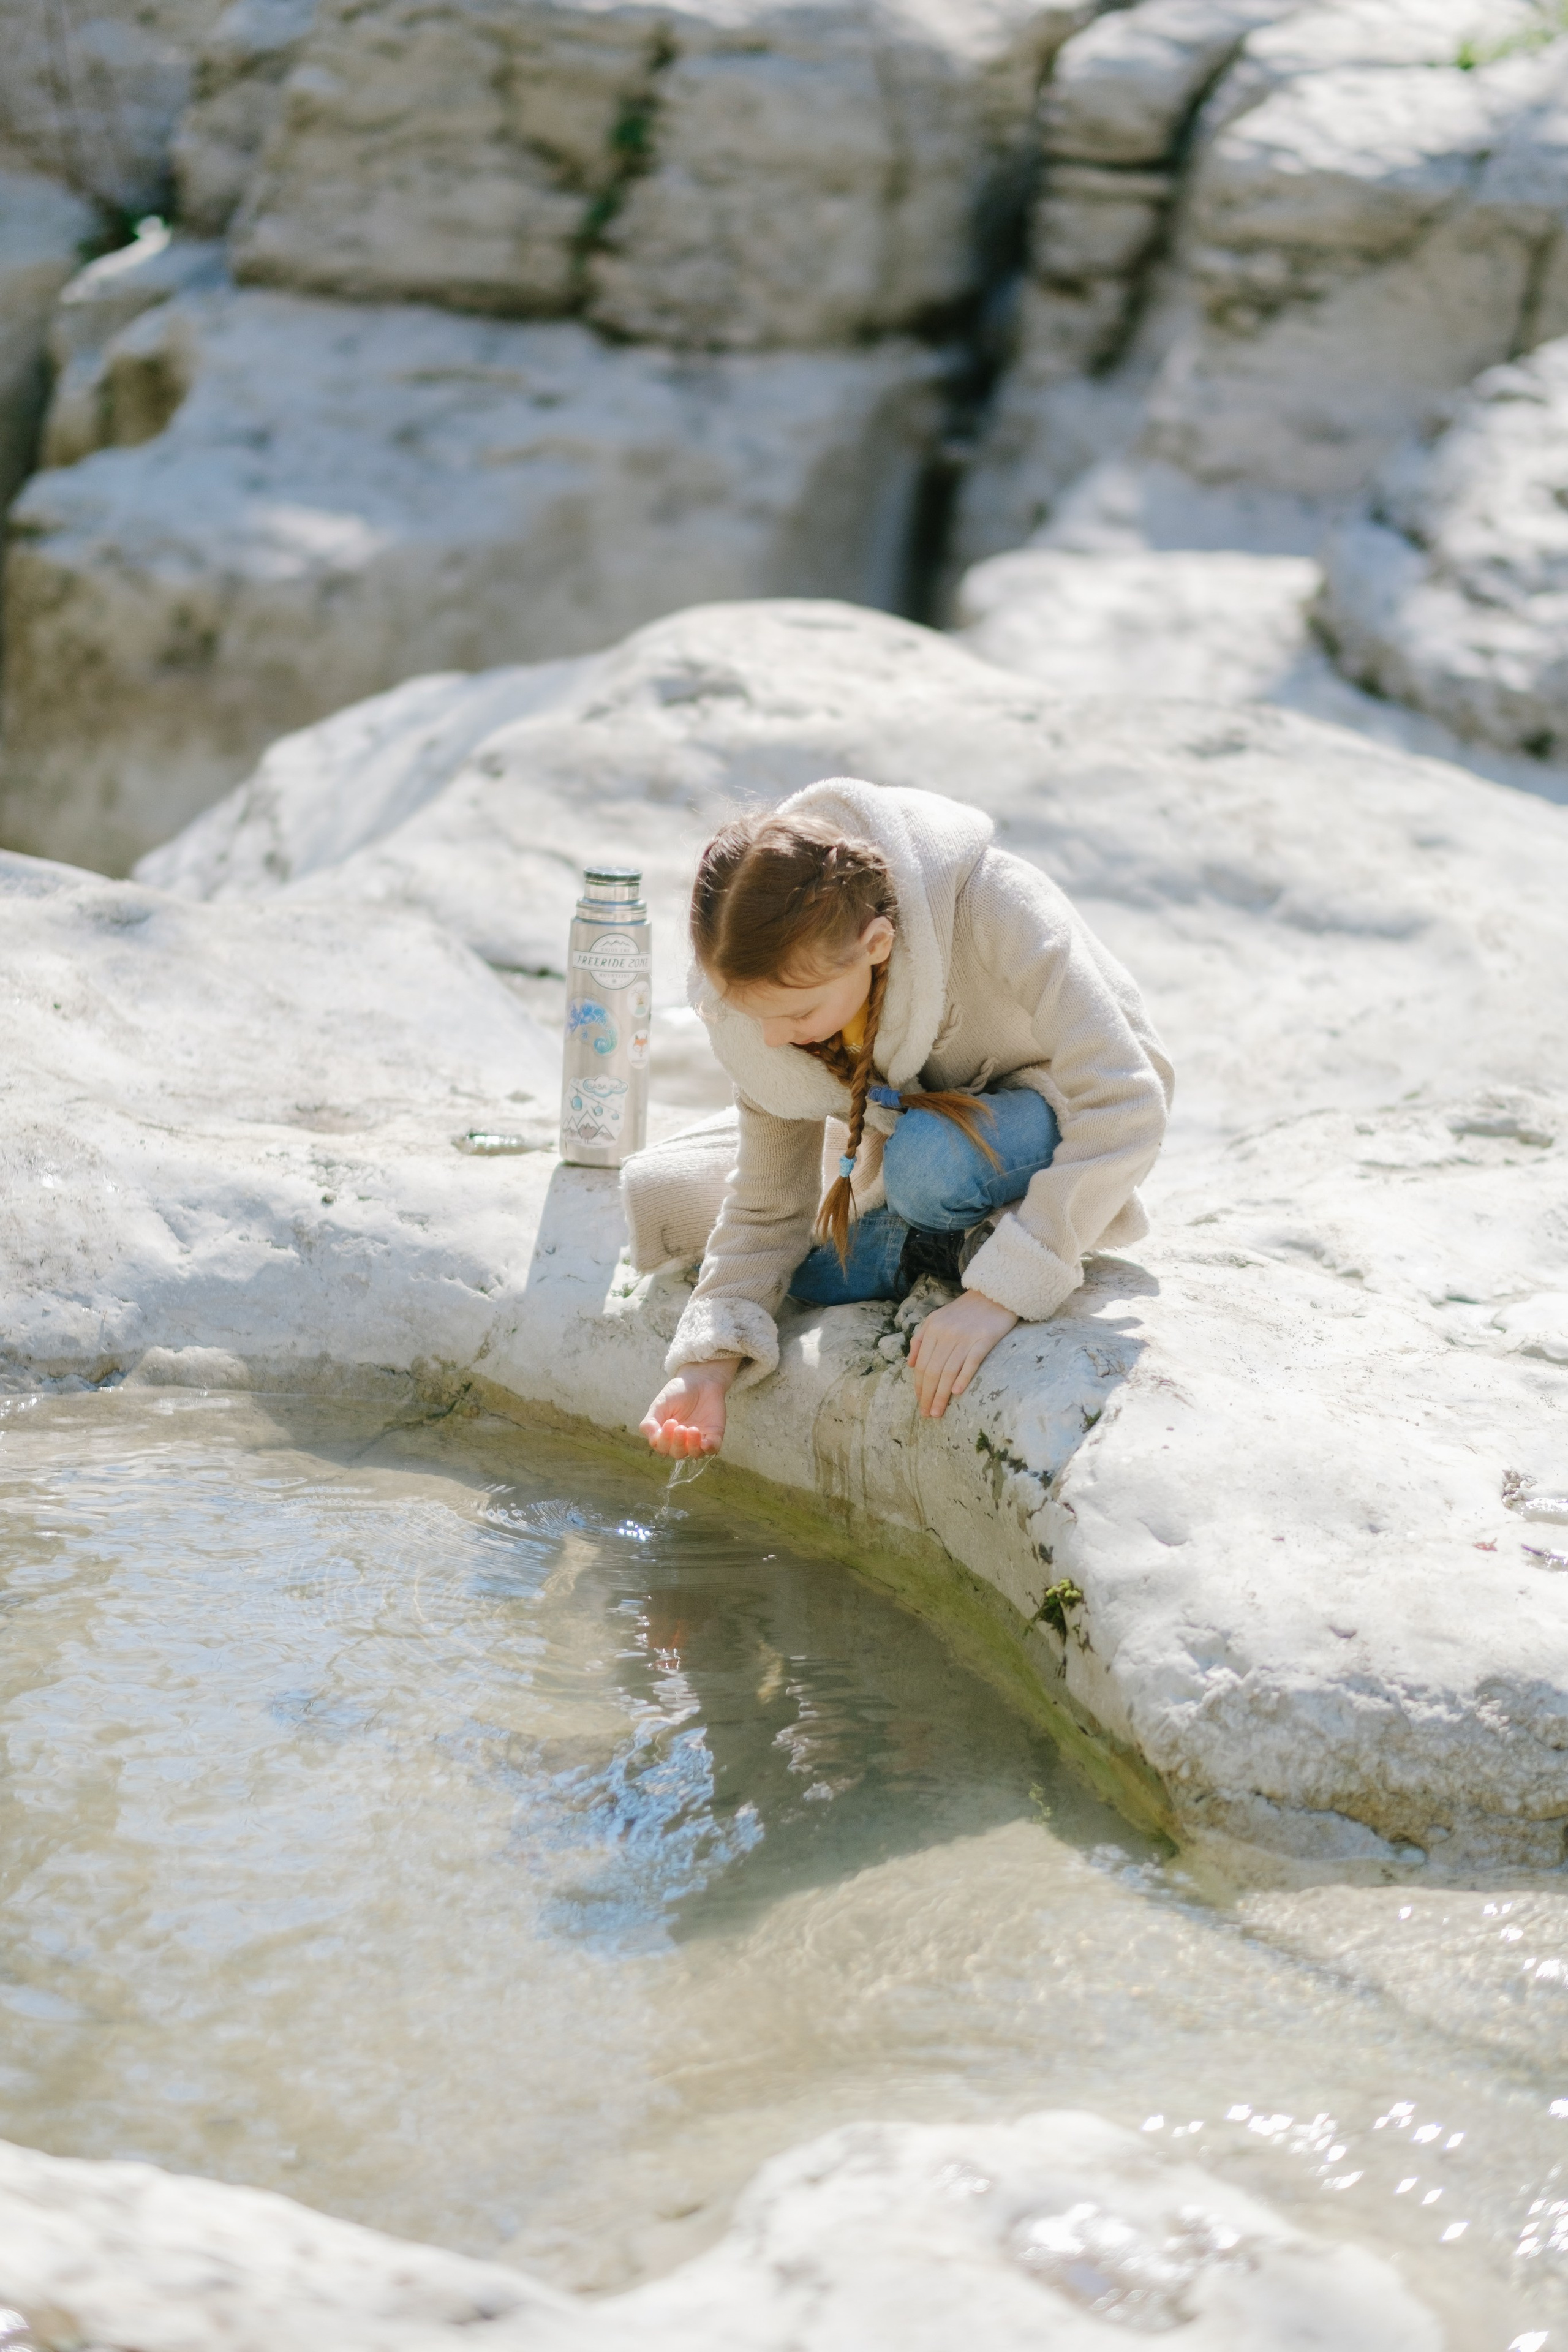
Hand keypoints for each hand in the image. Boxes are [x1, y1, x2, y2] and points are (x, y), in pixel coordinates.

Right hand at [640, 1358, 740, 1456]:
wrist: (700, 1379)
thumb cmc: (678, 1392)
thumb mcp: (659, 1405)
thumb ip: (650, 1423)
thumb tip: (652, 1440)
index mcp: (667, 1435)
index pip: (662, 1447)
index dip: (664, 1440)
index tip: (670, 1422)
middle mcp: (682, 1440)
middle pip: (677, 1453)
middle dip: (677, 1443)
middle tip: (680, 1427)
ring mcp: (699, 1439)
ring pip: (695, 1454)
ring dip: (692, 1446)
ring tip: (693, 1429)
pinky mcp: (714, 1435)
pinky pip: (713, 1449)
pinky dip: (709, 1448)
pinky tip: (705, 1441)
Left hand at [907, 1291, 1017, 1418]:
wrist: (994, 1294)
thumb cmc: (964, 1310)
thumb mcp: (936, 1318)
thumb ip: (920, 1339)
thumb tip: (909, 1364)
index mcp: (932, 1328)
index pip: (922, 1364)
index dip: (919, 1386)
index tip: (920, 1402)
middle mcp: (946, 1333)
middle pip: (933, 1370)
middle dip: (928, 1395)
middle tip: (927, 1414)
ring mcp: (966, 1336)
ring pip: (949, 1370)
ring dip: (942, 1394)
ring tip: (938, 1412)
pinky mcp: (985, 1338)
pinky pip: (972, 1361)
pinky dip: (963, 1377)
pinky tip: (957, 1392)